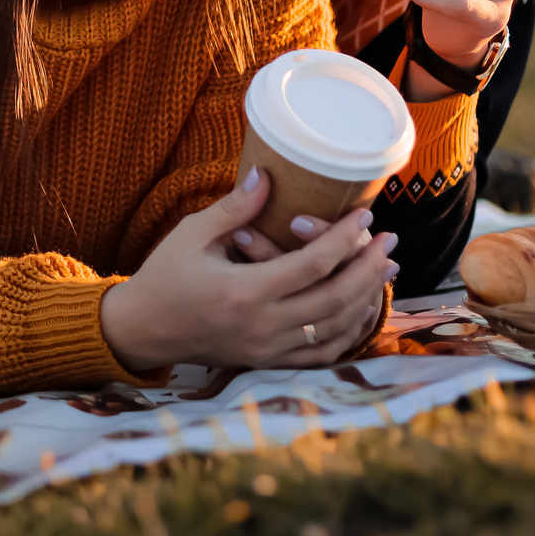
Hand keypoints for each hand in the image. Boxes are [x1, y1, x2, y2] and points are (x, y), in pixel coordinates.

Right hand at [98, 167, 398, 374]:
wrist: (144, 329)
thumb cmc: (165, 275)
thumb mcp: (191, 234)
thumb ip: (235, 208)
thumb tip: (267, 175)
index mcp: (243, 292)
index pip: (311, 266)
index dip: (344, 239)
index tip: (364, 216)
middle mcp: (261, 326)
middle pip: (334, 299)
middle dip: (368, 268)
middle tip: (390, 240)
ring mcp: (267, 349)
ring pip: (335, 328)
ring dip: (366, 298)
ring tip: (386, 269)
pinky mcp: (268, 361)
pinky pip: (321, 352)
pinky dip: (349, 330)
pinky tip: (363, 307)